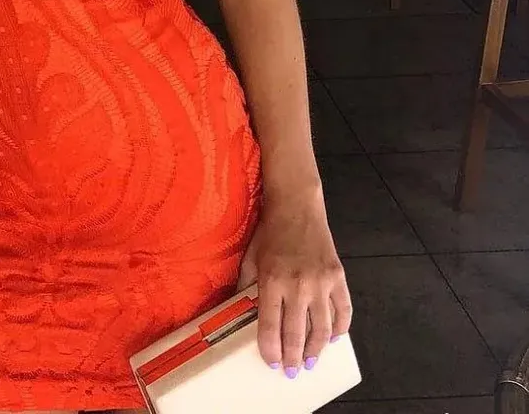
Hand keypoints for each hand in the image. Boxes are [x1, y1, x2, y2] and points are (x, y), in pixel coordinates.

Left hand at [237, 183, 351, 376]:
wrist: (297, 207)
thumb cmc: (270, 233)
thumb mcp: (250, 258)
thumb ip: (245, 287)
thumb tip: (236, 312)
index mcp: (272, 281)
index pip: (270, 326)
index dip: (270, 350)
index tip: (271, 363)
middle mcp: (297, 285)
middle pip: (296, 334)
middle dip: (293, 358)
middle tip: (291, 372)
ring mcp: (321, 282)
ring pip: (322, 329)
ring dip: (316, 350)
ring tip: (310, 362)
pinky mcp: (338, 277)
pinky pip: (343, 311)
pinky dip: (340, 328)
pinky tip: (333, 339)